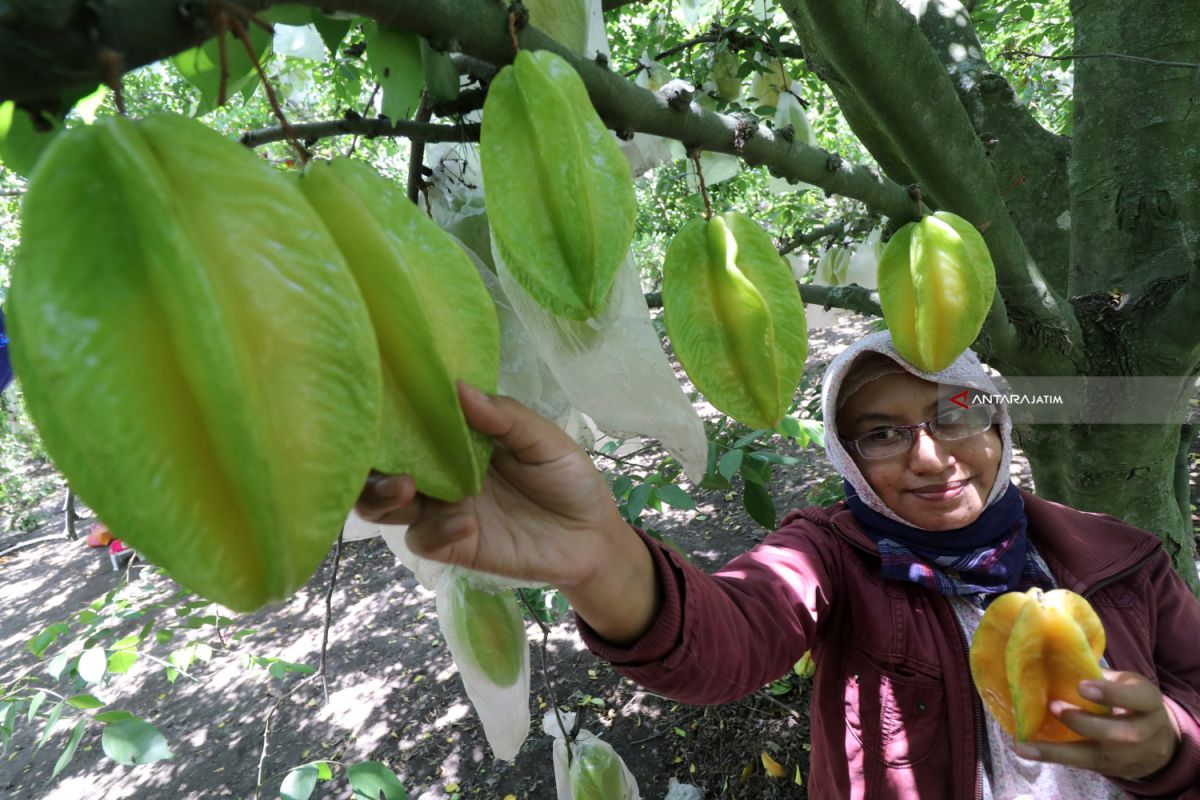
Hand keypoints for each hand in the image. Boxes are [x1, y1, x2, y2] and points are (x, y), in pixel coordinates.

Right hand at [355, 382, 630, 591]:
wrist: (592, 536)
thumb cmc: (567, 479)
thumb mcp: (544, 440)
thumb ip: (504, 416)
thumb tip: (459, 387)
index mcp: (455, 439)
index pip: (406, 423)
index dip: (385, 412)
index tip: (377, 398)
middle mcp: (438, 472)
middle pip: (378, 467)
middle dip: (369, 462)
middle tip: (386, 453)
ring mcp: (441, 510)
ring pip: (384, 506)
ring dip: (383, 495)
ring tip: (406, 489)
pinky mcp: (453, 546)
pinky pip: (424, 539)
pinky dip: (437, 531)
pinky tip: (466, 525)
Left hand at [1013, 669, 1180, 779]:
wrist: (1158, 744)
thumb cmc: (1130, 701)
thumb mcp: (1124, 683)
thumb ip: (1098, 674)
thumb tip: (1055, 653)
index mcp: (1148, 702)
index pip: (1137, 698)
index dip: (1111, 693)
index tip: (1082, 686)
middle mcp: (1144, 732)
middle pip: (1119, 732)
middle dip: (1084, 722)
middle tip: (1054, 706)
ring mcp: (1129, 757)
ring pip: (1096, 756)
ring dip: (1058, 750)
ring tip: (1026, 745)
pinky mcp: (1111, 770)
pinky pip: (1082, 766)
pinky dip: (1054, 757)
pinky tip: (1028, 751)